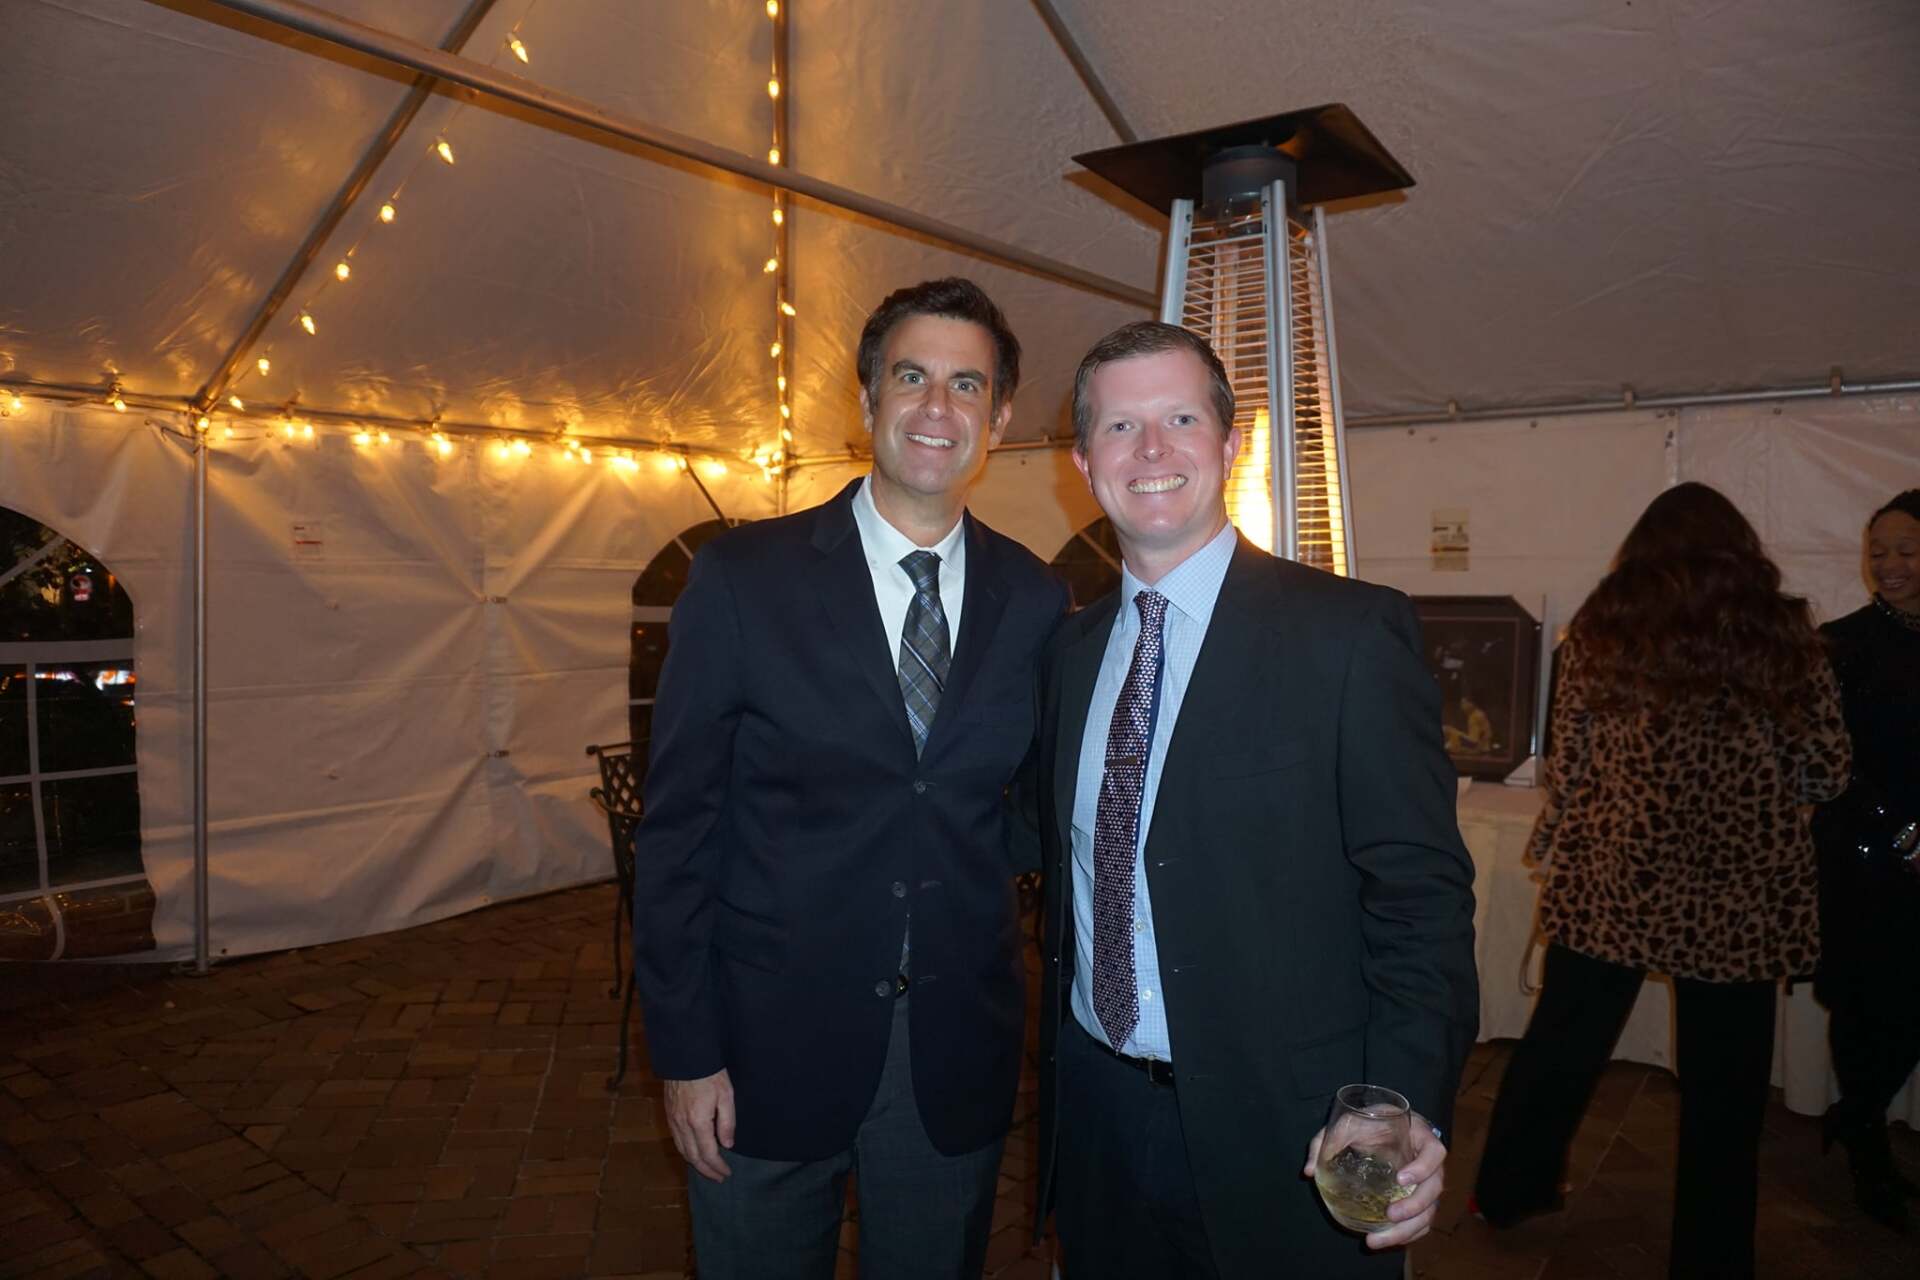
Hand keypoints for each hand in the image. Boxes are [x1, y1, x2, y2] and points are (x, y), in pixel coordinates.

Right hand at [664, 1069, 735, 1181]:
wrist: (685, 1057)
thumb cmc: (710, 1073)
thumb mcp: (726, 1095)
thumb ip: (727, 1122)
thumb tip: (728, 1145)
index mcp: (698, 1122)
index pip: (708, 1154)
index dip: (718, 1166)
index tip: (726, 1173)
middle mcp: (682, 1125)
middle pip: (693, 1157)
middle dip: (706, 1170)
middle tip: (718, 1177)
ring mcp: (673, 1120)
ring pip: (682, 1150)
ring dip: (695, 1163)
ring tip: (707, 1169)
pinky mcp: (669, 1114)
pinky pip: (676, 1140)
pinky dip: (685, 1151)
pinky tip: (693, 1152)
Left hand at [1302, 1112, 1446, 1249]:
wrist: (1383, 1124)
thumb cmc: (1370, 1121)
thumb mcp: (1349, 1121)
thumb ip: (1327, 1140)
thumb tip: (1308, 1171)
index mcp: (1419, 1136)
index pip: (1435, 1152)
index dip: (1423, 1168)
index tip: (1401, 1178)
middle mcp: (1429, 1162)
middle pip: (1435, 1189)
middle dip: (1414, 1207)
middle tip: (1390, 1215)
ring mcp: (1427, 1183)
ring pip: (1429, 1211)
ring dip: (1408, 1229)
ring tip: (1378, 1239)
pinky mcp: (1419, 1198)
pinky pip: (1421, 1221)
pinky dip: (1408, 1234)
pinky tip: (1385, 1240)